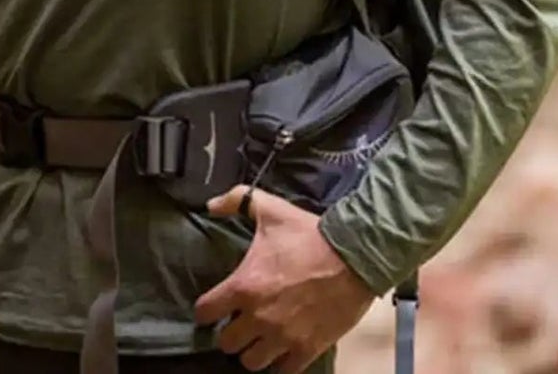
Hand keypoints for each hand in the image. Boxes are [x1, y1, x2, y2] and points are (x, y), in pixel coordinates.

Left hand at [194, 186, 375, 373]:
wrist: (352, 255)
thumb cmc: (307, 234)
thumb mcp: (269, 209)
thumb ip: (236, 201)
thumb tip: (210, 205)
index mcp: (244, 285)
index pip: (205, 312)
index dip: (205, 309)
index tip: (212, 306)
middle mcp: (259, 317)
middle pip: (227, 344)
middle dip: (229, 333)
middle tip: (238, 322)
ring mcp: (284, 337)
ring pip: (252, 362)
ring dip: (253, 351)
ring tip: (258, 339)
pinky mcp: (308, 349)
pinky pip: (284, 371)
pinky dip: (280, 363)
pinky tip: (282, 350)